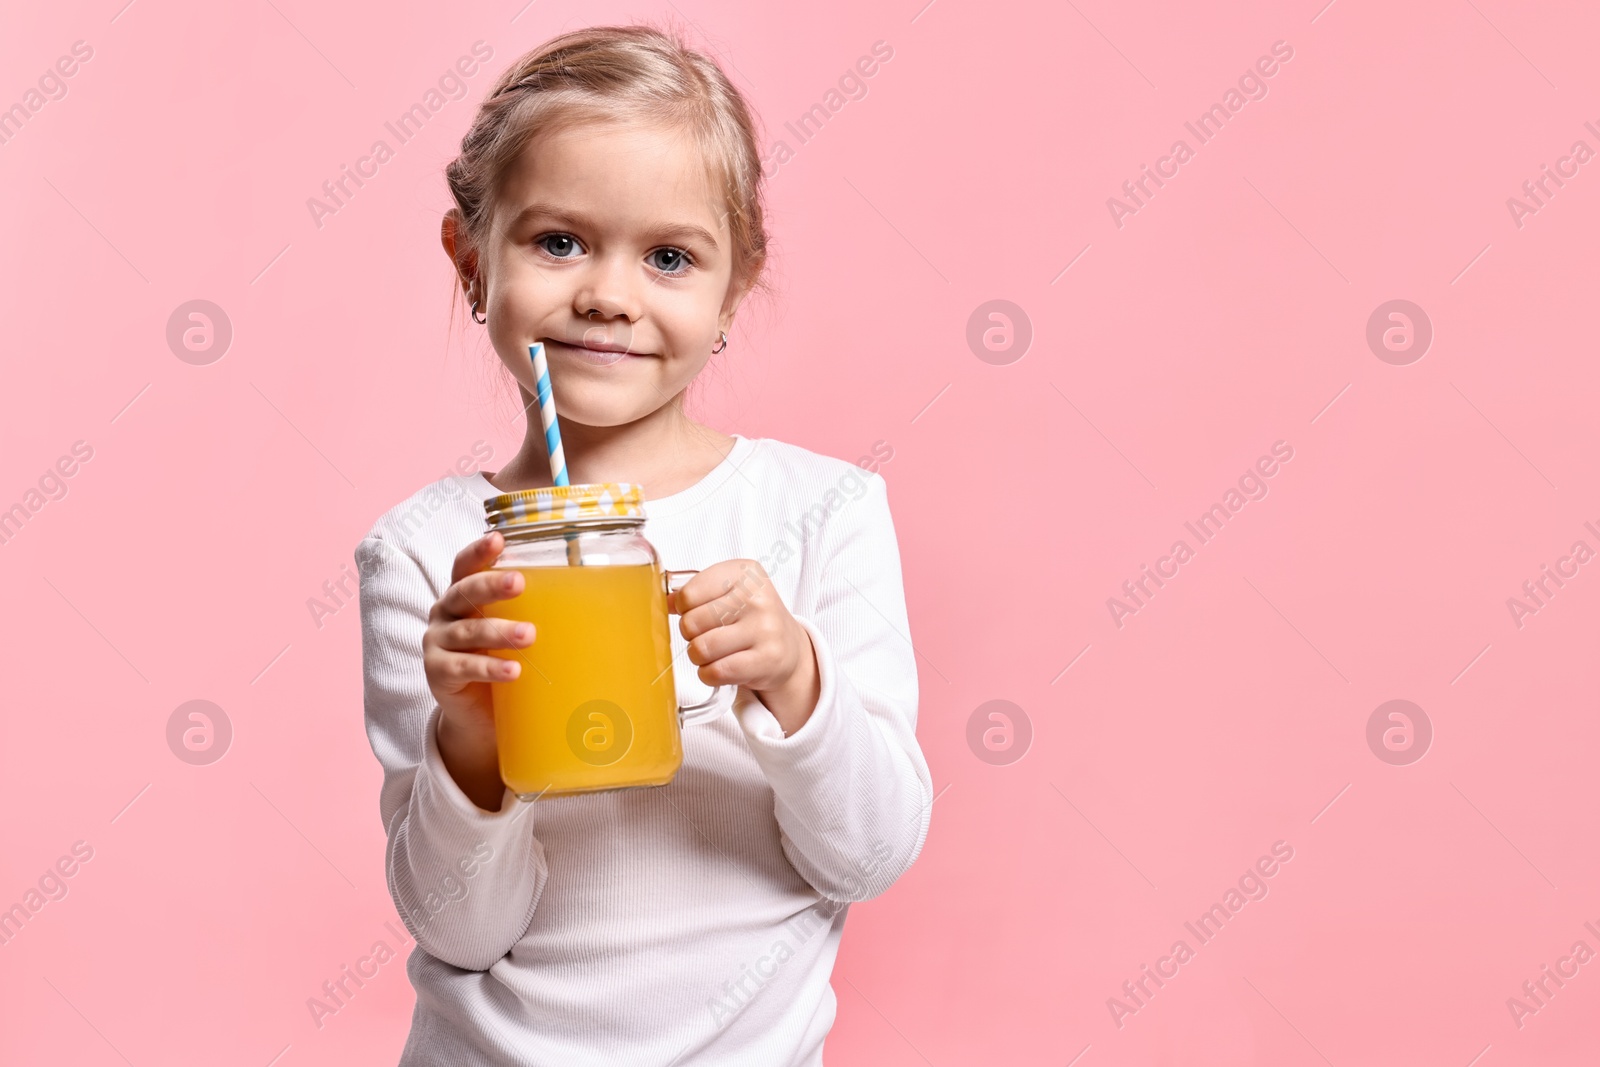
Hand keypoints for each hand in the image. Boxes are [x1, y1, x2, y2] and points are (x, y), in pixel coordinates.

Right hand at [423, 530, 536, 808]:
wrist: (480, 716)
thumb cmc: (508, 659)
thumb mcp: (522, 630)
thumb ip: (550, 612)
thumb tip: (635, 597)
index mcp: (466, 594)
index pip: (466, 564)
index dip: (479, 550)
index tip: (499, 538)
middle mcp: (447, 613)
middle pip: (465, 591)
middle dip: (492, 585)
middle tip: (520, 583)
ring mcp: (439, 644)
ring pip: (468, 631)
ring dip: (500, 632)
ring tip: (530, 635)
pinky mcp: (438, 674)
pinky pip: (463, 668)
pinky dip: (490, 668)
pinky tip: (514, 671)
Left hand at [672, 559, 819, 734]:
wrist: (788, 647)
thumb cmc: (750, 617)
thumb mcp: (727, 592)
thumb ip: (693, 592)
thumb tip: (662, 601)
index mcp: (744, 572)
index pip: (688, 594)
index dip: (684, 609)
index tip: (698, 611)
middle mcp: (758, 597)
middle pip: (691, 623)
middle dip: (691, 635)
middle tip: (706, 635)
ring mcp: (765, 628)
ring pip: (701, 649)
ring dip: (698, 657)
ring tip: (713, 653)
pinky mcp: (767, 659)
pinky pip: (716, 672)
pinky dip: (709, 675)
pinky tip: (720, 668)